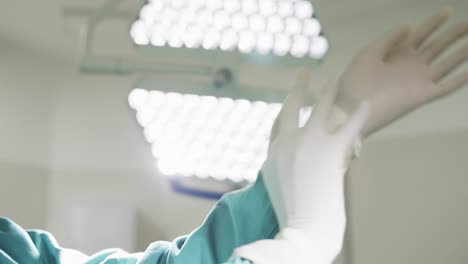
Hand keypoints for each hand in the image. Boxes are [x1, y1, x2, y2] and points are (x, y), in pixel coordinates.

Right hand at [235, 69, 368, 263]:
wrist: (303, 224)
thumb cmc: (290, 211)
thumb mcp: (276, 186)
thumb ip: (281, 168)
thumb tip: (291, 162)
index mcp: (274, 152)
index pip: (279, 122)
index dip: (286, 107)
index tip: (291, 96)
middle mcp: (288, 141)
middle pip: (292, 106)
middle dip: (299, 87)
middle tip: (305, 73)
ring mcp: (310, 141)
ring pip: (321, 108)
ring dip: (329, 92)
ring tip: (336, 79)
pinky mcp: (331, 148)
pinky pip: (348, 125)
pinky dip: (359, 114)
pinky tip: (367, 103)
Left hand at [335, 8, 467, 136]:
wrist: (351, 109)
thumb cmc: (355, 81)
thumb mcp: (368, 54)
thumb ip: (388, 39)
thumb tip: (409, 25)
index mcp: (396, 54)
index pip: (420, 34)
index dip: (433, 23)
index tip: (447, 11)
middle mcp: (410, 66)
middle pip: (437, 46)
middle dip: (453, 34)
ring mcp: (418, 81)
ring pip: (446, 64)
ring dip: (462, 53)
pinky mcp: (422, 97)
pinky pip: (446, 87)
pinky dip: (459, 80)